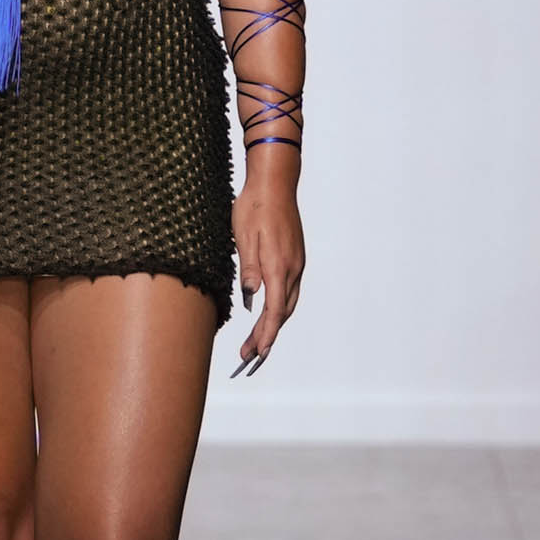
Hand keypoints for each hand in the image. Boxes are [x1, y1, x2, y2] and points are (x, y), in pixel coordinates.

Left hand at [231, 181, 303, 372]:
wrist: (275, 182)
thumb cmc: (254, 206)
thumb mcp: (244, 235)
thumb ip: (249, 267)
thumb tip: (250, 297)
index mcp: (279, 265)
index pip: (274, 311)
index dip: (266, 335)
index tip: (256, 354)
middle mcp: (292, 268)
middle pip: (283, 313)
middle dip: (266, 338)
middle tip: (246, 357)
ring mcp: (296, 264)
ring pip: (288, 304)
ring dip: (272, 326)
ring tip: (254, 343)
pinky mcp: (294, 258)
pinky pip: (288, 292)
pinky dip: (278, 309)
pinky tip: (266, 315)